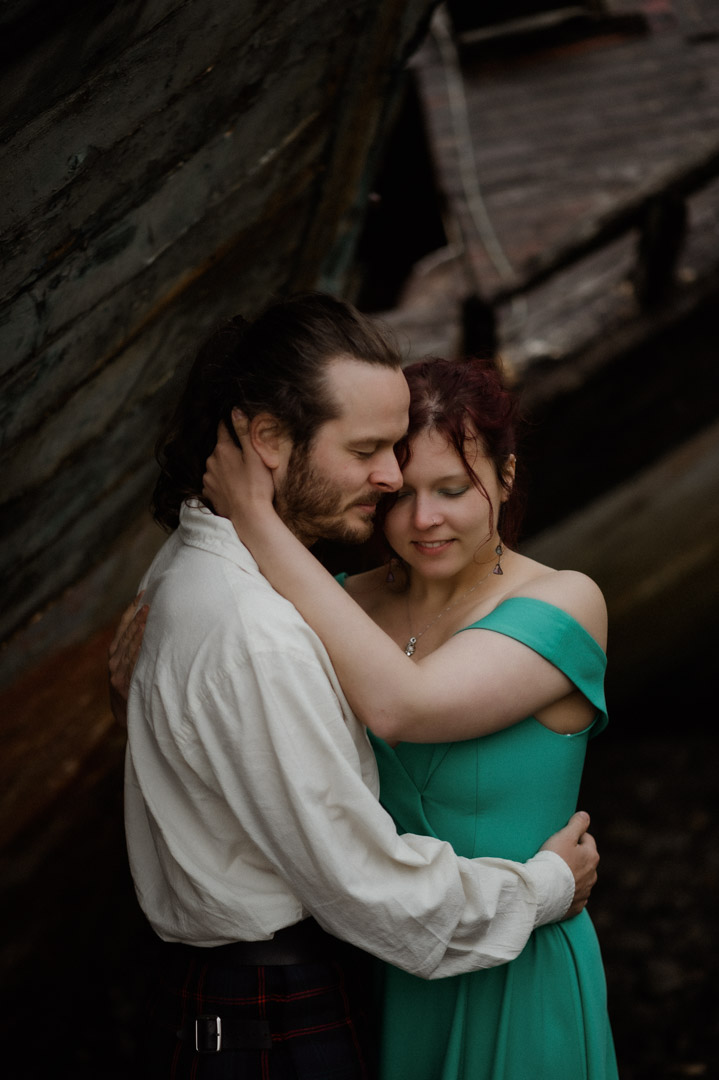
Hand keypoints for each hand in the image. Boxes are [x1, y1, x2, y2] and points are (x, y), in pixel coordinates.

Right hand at [108, 592, 147, 725]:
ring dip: (137, 630)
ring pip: (127, 645)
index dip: (131, 609)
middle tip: (148, 603)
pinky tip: (146, 638)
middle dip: (136, 616)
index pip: (123, 625)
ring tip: (147, 616)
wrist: (126, 714)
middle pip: (125, 633)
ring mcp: (115, 671)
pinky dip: (138, 649)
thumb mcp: (132, 665)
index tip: (142, 595)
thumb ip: (138, 648)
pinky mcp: (120, 682)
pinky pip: (132, 662)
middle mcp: (113, 659)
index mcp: (115, 652)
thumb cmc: (133, 686)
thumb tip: (155, 625)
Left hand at [202, 410, 274, 522]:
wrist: (249, 518)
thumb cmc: (257, 486)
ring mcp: (207, 479)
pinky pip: (214, 482)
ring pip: (217, 466)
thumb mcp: (255, 455)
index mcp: (223, 449)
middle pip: (220, 449)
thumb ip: (244, 432)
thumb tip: (234, 410)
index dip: (230, 424)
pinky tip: (235, 488)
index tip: (234, 422)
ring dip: (226, 467)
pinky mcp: (208, 493)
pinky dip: (223, 482)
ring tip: (242, 476)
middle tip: (247, 457)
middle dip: (231, 450)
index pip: (223, 429)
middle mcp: (210, 462)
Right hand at [540, 811, 598, 918]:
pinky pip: (574, 896)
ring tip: (555, 873)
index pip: (587, 839)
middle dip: (575, 856)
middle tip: (556, 854)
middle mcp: (592, 875)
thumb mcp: (565, 836)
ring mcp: (585, 892)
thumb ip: (577, 824)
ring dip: (572, 875)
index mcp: (592, 856)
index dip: (575, 835)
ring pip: (580, 879)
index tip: (562, 837)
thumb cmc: (553, 860)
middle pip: (585, 860)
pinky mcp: (576, 906)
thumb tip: (585, 815)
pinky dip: (568, 892)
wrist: (543, 891)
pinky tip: (556, 889)